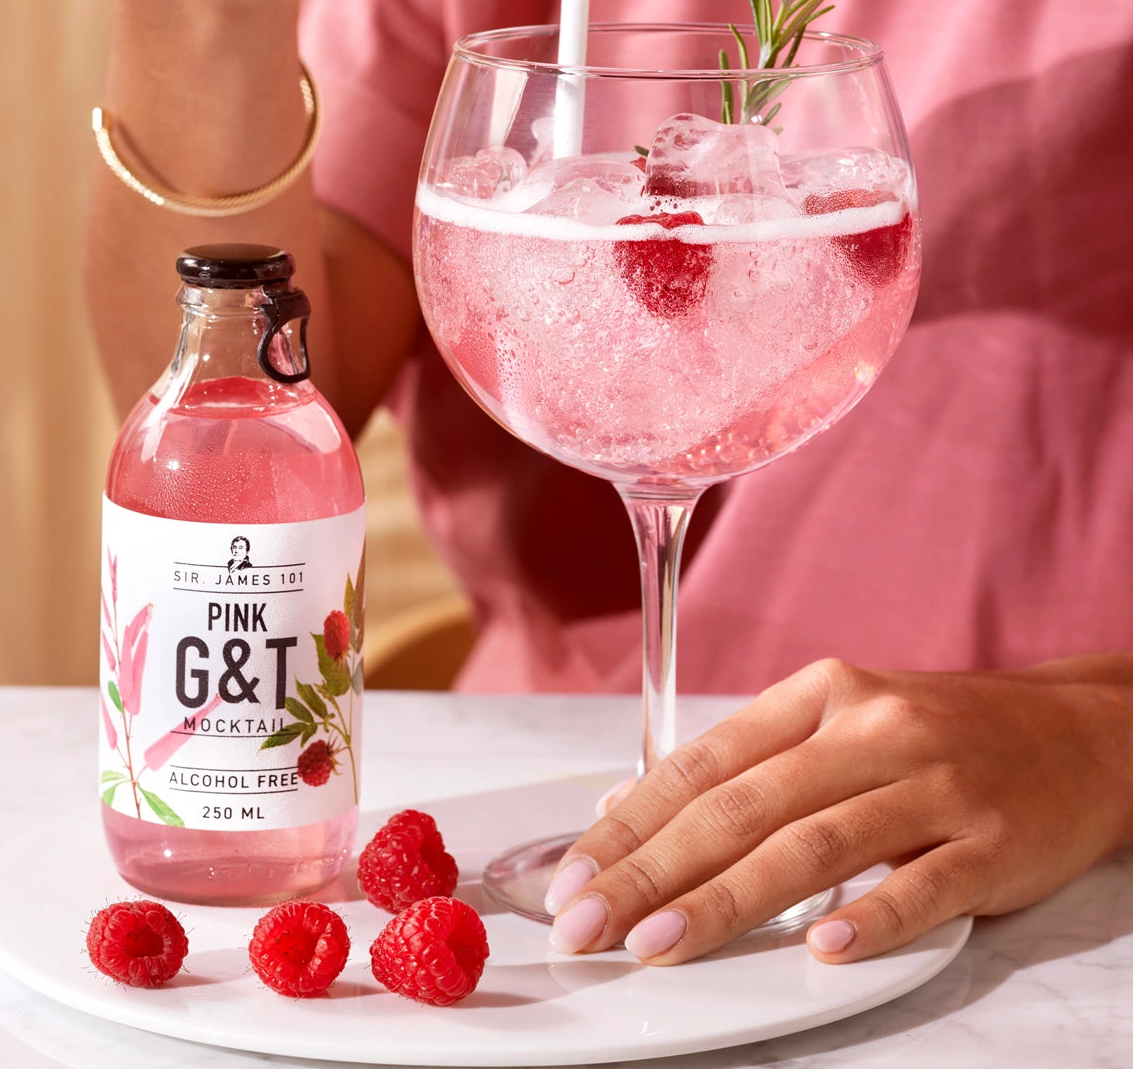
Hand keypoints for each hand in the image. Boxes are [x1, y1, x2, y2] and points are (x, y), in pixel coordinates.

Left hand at [545, 655, 1132, 963]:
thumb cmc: (933, 732)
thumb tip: (636, 801)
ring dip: (728, 901)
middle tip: (588, 924)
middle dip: (652, 870)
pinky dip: (870, 917)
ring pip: (813, 845)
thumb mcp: (836, 720)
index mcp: (819, 695)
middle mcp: (869, 729)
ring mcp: (934, 782)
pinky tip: (821, 952)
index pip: (703, 762)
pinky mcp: (992, 840)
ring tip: (659, 946)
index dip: (632, 821)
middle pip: (741, 805)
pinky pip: (923, 884)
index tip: (575, 874)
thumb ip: (745, 760)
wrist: (1073, 732)